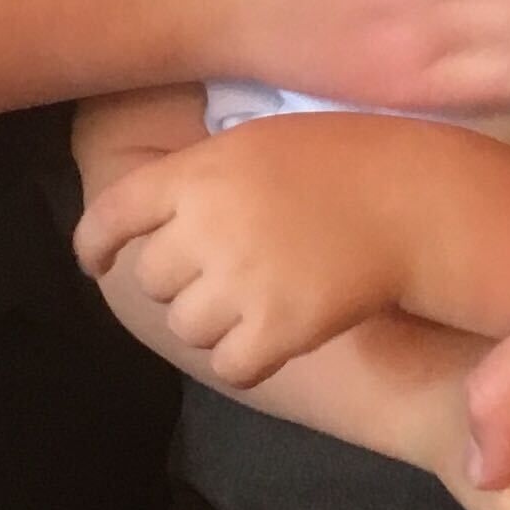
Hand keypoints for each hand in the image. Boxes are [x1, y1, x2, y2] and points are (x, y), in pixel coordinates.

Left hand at [76, 114, 418, 385]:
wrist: (414, 199)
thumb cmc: (343, 161)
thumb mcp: (257, 144)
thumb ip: (200, 179)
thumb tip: (153, 219)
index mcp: (196, 173)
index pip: (111, 214)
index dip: (95, 244)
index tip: (97, 261)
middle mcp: (205, 227)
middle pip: (152, 279)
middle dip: (180, 282)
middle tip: (224, 273)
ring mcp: (240, 280)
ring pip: (186, 327)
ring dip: (212, 323)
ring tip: (256, 301)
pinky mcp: (277, 327)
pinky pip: (229, 366)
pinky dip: (244, 361)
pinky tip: (270, 342)